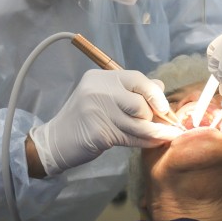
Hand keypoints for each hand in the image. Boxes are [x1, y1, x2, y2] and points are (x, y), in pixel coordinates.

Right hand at [30, 69, 181, 175]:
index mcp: (100, 78)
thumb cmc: (84, 119)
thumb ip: (129, 91)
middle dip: (152, 117)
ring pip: (138, 124)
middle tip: (157, 125)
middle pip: (139, 103)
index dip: (154, 93)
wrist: (55, 141)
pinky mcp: (98, 133)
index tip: (165, 107)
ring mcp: (97, 112)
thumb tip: (160, 87)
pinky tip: (154, 143)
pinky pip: (131, 138)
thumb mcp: (102, 97)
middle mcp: (98, 91)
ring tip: (166, 136)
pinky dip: (146, 142)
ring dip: (156, 133)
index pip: (136, 78)